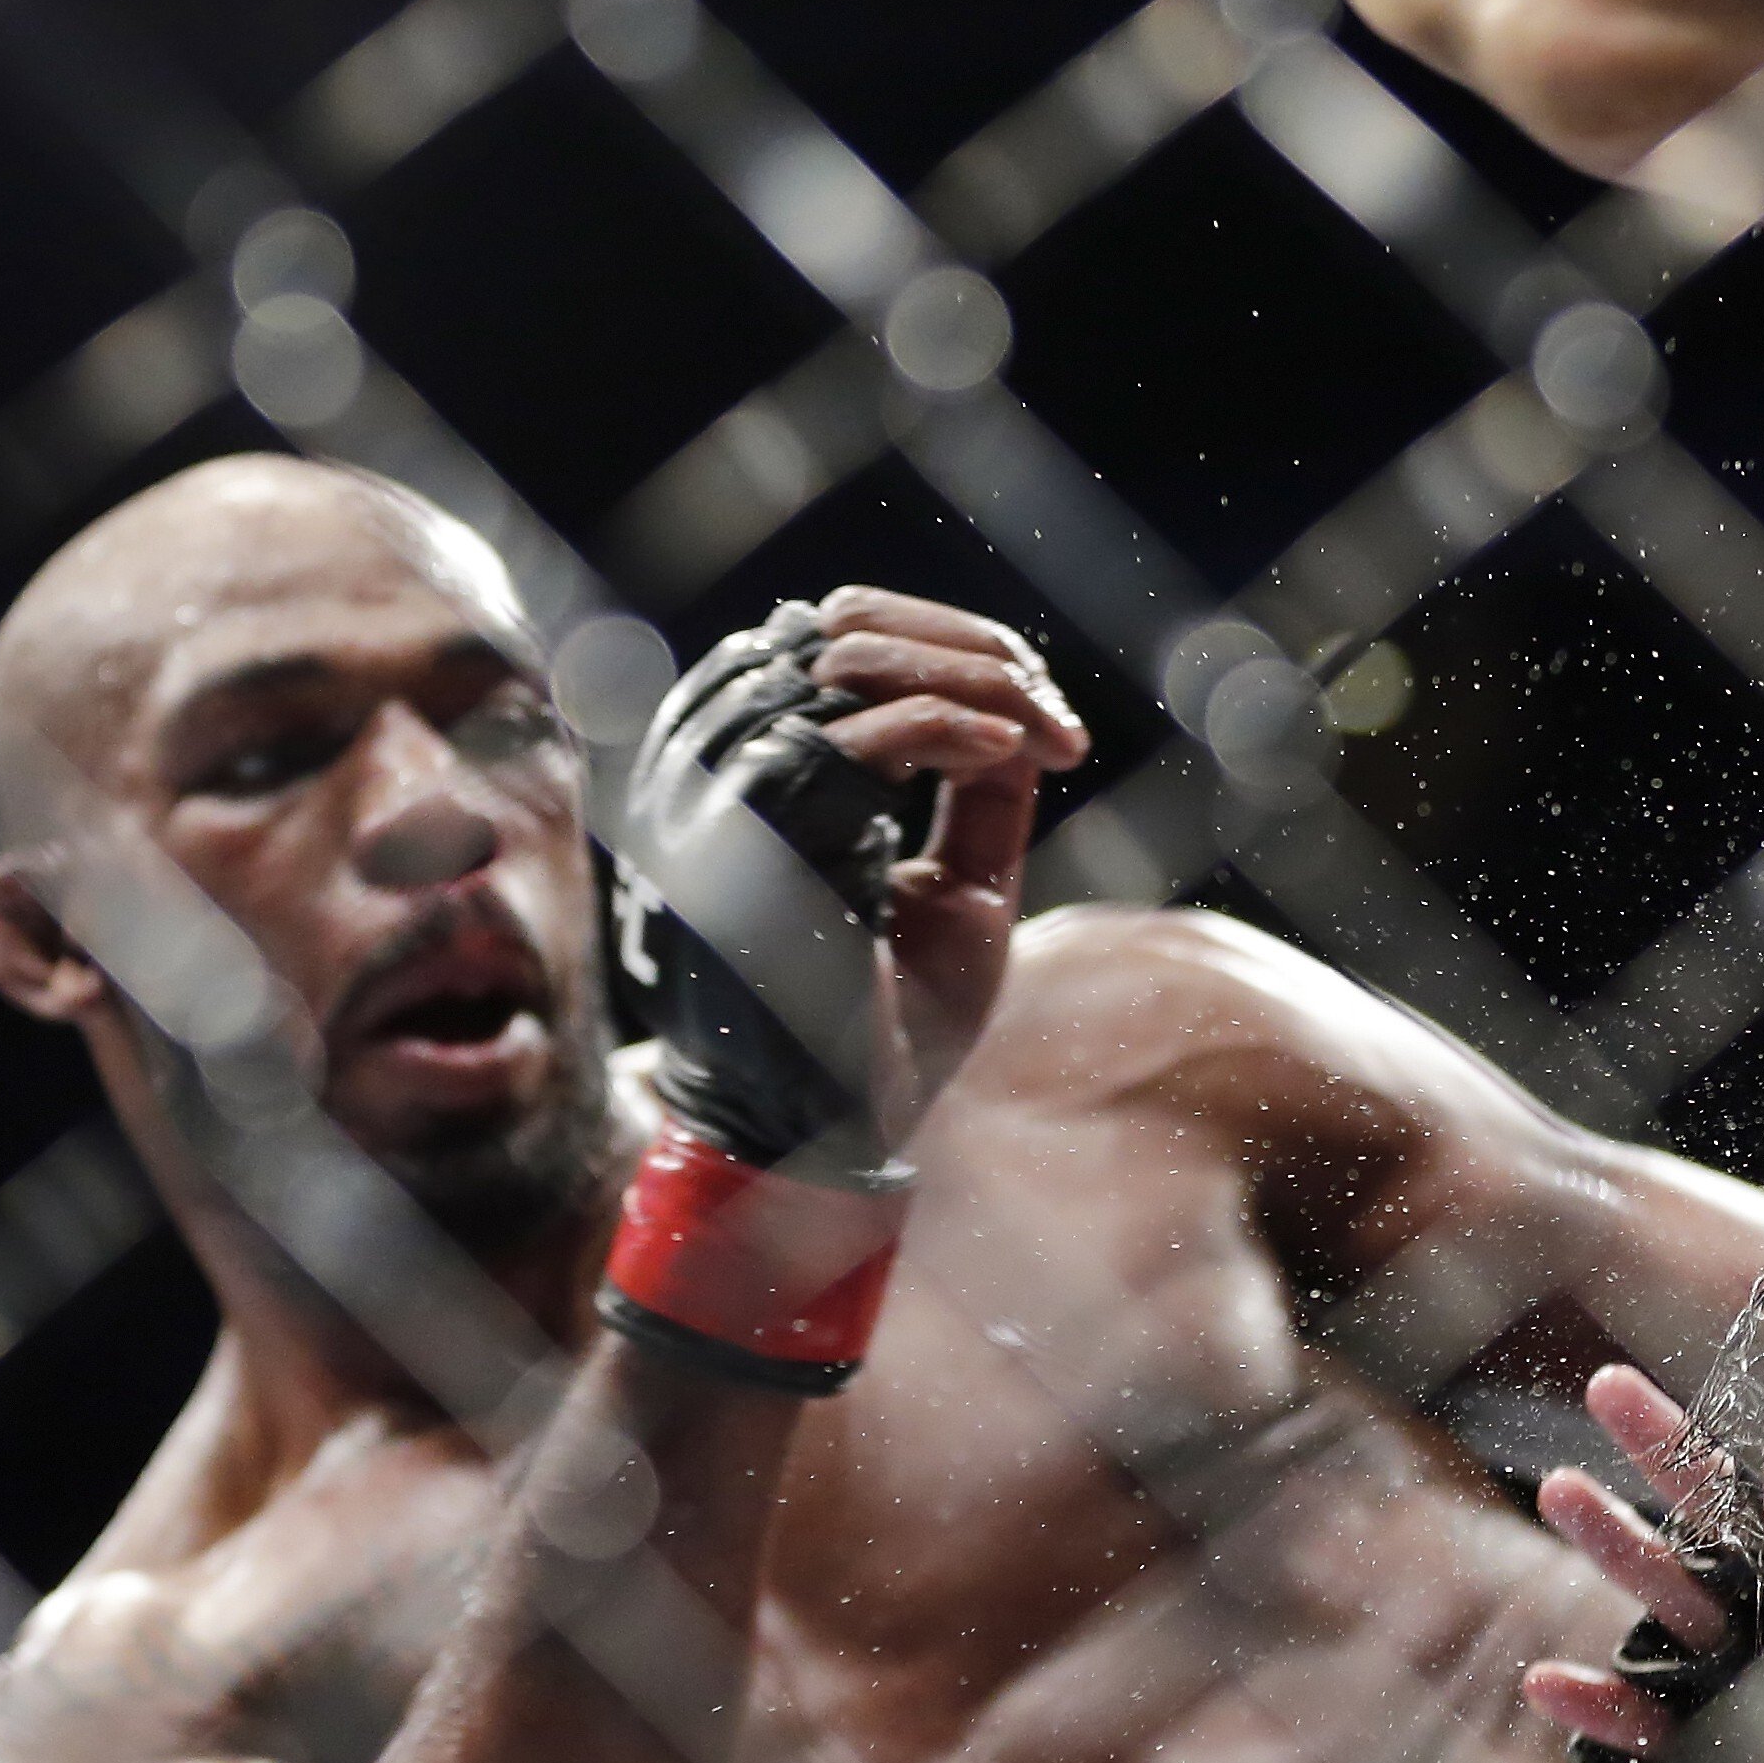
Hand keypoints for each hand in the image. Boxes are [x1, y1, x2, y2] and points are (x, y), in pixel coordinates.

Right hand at [614, 589, 1085, 1174]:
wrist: (838, 1131)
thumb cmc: (890, 1018)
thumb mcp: (956, 882)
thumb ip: (978, 790)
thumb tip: (1018, 697)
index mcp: (745, 766)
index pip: (828, 634)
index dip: (946, 643)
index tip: (1040, 711)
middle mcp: (707, 768)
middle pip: (838, 630)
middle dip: (972, 654)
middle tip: (1055, 721)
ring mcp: (713, 802)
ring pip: (845, 669)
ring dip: (974, 687)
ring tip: (1045, 734)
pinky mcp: (745, 849)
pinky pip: (847, 741)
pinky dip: (948, 727)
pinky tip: (1017, 751)